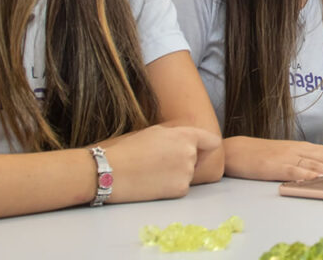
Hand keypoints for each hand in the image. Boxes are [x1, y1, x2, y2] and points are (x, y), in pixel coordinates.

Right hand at [100, 125, 220, 202]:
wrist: (111, 171)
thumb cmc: (129, 149)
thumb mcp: (156, 132)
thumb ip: (178, 136)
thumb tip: (191, 142)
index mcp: (186, 136)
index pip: (212, 142)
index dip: (206, 147)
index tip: (201, 151)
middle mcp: (190, 153)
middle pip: (197, 159)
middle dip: (184, 161)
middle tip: (161, 163)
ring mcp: (186, 172)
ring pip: (188, 174)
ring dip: (177, 174)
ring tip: (153, 172)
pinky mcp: (180, 190)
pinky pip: (181, 188)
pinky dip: (171, 187)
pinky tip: (153, 183)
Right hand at [225, 137, 322, 181]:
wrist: (239, 150)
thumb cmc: (265, 155)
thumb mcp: (292, 156)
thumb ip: (310, 162)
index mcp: (307, 147)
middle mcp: (303, 150)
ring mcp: (291, 157)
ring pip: (320, 164)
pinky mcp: (279, 167)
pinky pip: (298, 171)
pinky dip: (311, 176)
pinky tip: (322, 180)